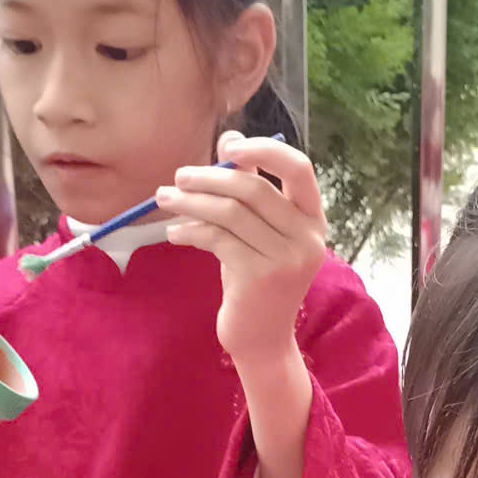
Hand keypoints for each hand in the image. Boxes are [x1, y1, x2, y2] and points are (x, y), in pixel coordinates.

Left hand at [157, 134, 325, 372]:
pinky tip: (175, 233)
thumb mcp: (257, 230)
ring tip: (165, 200)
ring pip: (230, 212)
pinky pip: (217, 239)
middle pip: (253, 188)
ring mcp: (286, 258)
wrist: (261, 339)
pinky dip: (190, 231)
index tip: (227, 147)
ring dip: (191, 202)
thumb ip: (249, 186)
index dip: (264, 149)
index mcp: (312, 219)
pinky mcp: (260, 277)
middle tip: (178, 177)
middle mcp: (307, 237)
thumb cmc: (256, 279)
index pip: (298, 168)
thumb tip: (229, 138)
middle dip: (209, 177)